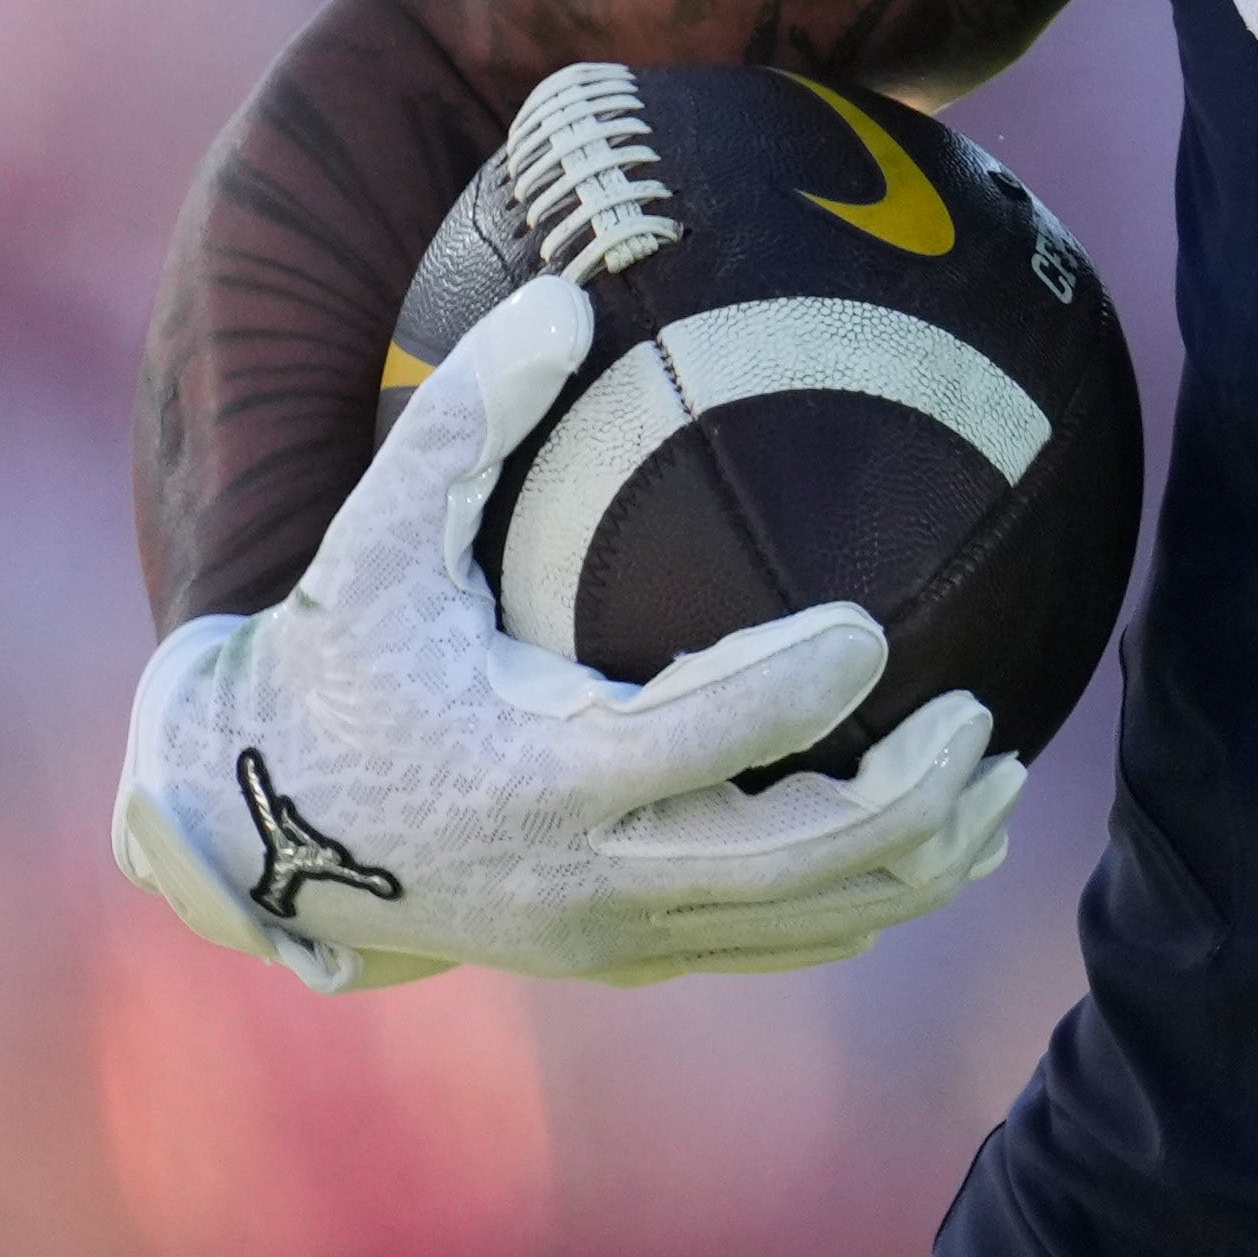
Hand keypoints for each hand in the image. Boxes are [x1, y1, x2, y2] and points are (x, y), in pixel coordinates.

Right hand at [111, 274, 1021, 994]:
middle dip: (915, 794)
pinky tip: (936, 839)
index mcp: (542, 775)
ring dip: (926, 858)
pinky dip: (873, 900)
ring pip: (819, 920)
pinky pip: (784, 945)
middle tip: (981, 715)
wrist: (258, 833)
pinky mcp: (630, 961)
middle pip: (803, 859)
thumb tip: (565, 295)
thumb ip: (469, 418)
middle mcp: (592, 877)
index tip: (876, 626)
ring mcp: (617, 937)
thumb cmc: (333, 668)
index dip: (807, 683)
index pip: (713, 737)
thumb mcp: (376, 541)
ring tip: (1000, 779)